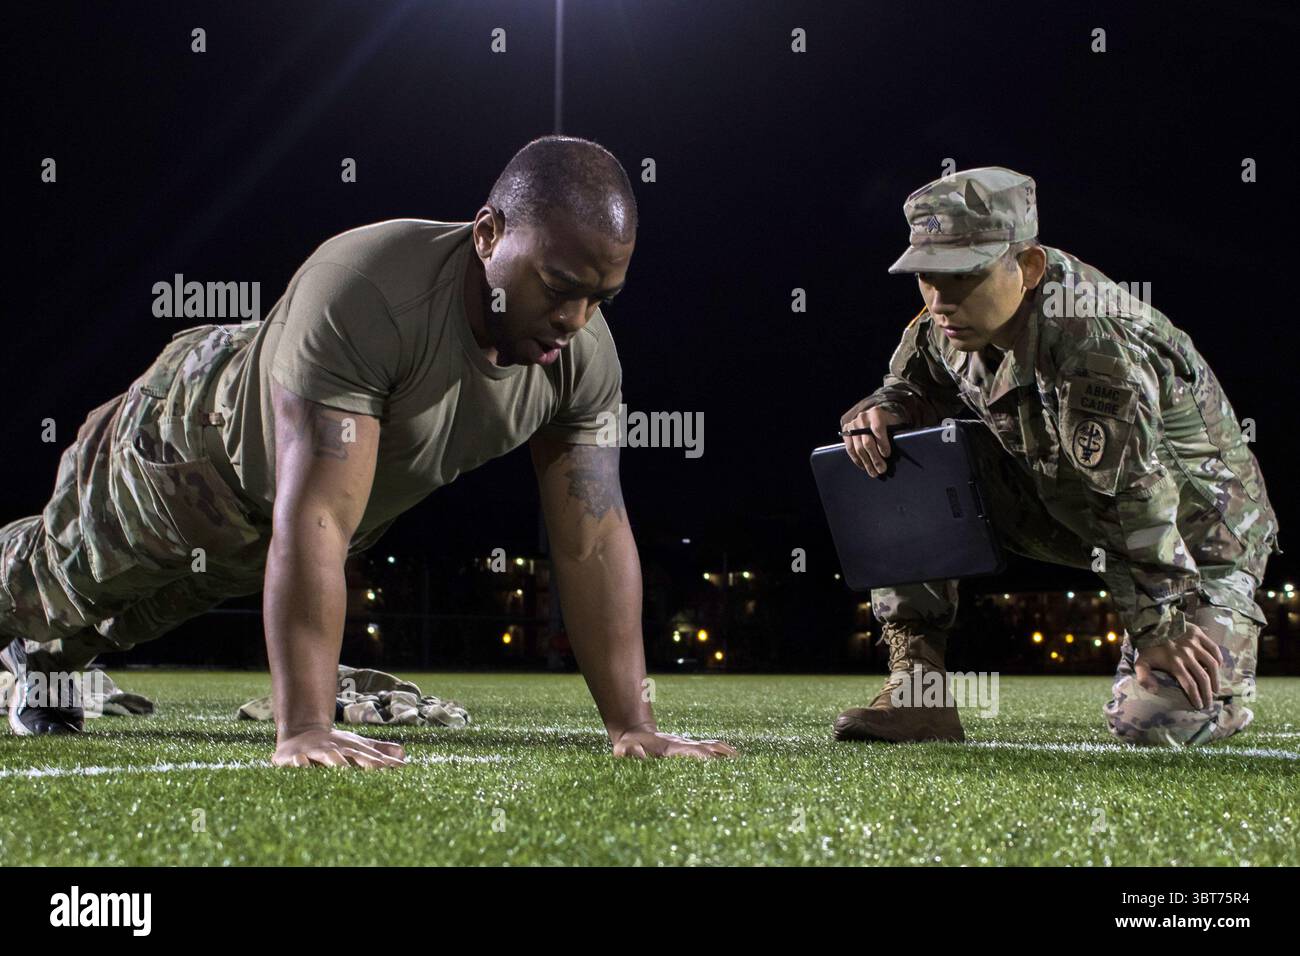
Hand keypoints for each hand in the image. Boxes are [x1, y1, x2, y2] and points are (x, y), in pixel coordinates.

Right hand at [273, 727, 407, 768]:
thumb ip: (378, 751)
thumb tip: (404, 754)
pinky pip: (296, 761)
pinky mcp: (293, 757)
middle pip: (351, 755)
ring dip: (334, 761)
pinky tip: (301, 765)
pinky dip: (298, 763)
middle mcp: (335, 749)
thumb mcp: (356, 745)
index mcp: (351, 748)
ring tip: (343, 768)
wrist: (300, 733)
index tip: (401, 769)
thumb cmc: (334, 744)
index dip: (385, 762)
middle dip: (363, 762)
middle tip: (378, 771)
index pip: (370, 756)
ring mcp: (315, 751)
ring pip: (326, 756)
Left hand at [611, 725, 737, 759]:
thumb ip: (629, 751)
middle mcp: (683, 744)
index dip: (704, 758)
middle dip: (721, 757)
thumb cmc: (629, 745)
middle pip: (706, 748)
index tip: (717, 764)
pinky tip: (733, 758)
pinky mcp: (688, 748)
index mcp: (671, 748)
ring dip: (725, 752)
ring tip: (742, 761)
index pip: (692, 752)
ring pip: (711, 746)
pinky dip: (722, 751)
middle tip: (738, 766)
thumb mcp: (624, 748)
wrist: (634, 732)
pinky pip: (709, 747)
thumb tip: (636, 755)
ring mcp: (687, 744)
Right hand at [842, 406, 907, 476]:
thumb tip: (899, 452)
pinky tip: (864, 467)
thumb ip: (896, 434)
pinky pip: (850, 449)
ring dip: (866, 463)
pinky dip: (857, 459)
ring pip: (858, 448)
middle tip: (882, 469)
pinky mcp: (846, 431)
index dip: (882, 444)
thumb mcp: (895, 424)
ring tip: (874, 473)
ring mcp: (853, 424)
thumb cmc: (889, 423)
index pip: (878, 429)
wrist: (875, 415)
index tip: (887, 455)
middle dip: (875, 458)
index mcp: (876, 413)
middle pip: (867, 442)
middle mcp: (863, 417)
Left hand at [1133, 623, 1221, 709]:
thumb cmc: (1147, 645)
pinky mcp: (1198, 634)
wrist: (1150, 623)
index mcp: (1174, 663)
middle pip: (1202, 678)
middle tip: (1210, 703)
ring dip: (1216, 679)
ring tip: (1216, 689)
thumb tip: (1154, 691)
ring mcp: (1194, 644)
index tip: (1200, 706)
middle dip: (1207, 694)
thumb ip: (1143, 677)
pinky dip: (1218, 658)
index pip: (1189, 684)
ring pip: (1212, 664)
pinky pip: (1213, 648)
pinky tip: (1219, 667)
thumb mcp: (1140, 661)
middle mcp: (1186, 654)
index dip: (1196, 697)